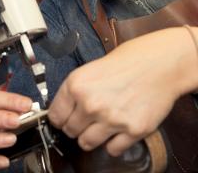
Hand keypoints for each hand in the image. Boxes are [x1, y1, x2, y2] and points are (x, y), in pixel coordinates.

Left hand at [48, 27, 197, 156]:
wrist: (157, 64)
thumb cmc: (125, 62)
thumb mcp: (89, 70)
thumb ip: (74, 91)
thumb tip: (62, 110)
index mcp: (76, 85)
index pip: (55, 116)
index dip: (59, 118)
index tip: (64, 119)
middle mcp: (90, 104)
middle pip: (70, 131)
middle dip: (76, 127)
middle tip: (85, 121)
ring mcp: (111, 119)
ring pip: (87, 143)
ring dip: (91, 138)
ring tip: (99, 127)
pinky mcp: (132, 131)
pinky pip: (112, 149)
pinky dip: (113, 143)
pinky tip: (117, 130)